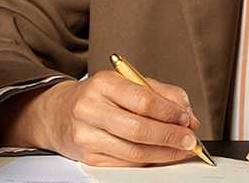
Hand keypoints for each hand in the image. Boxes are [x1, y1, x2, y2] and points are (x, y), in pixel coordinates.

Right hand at [0, 70, 201, 166]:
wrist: (58, 113)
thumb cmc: (98, 97)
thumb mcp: (126, 83)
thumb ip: (160, 93)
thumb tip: (187, 114)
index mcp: (104, 84)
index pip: (142, 100)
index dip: (169, 112)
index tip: (187, 119)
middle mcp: (91, 108)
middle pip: (138, 129)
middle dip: (170, 137)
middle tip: (190, 140)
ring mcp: (87, 135)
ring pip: (134, 152)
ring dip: (164, 153)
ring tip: (181, 149)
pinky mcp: (88, 157)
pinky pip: (126, 164)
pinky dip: (149, 162)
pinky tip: (161, 156)